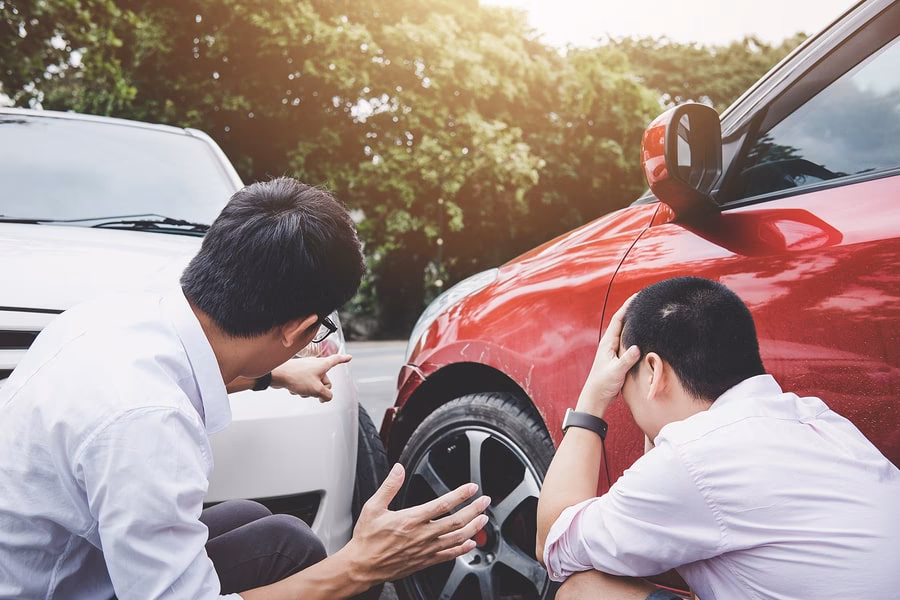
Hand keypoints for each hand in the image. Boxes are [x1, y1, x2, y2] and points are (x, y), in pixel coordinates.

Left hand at [270, 354, 351, 401]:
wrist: (277, 374)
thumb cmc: (296, 377)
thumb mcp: (317, 389)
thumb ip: (327, 395)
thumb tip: (327, 397)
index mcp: (322, 365)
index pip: (336, 360)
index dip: (343, 359)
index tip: (349, 357)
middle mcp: (315, 365)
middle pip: (325, 380)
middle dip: (320, 389)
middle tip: (314, 393)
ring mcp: (306, 369)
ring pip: (314, 384)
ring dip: (309, 391)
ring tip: (301, 390)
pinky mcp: (298, 374)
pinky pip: (305, 384)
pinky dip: (301, 389)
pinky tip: (294, 389)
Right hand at [342, 463, 490, 584]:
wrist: (362, 566)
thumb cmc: (366, 538)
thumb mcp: (373, 507)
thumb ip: (389, 486)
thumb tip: (398, 469)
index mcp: (410, 520)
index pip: (442, 504)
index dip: (460, 495)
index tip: (471, 488)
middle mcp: (421, 535)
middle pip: (455, 521)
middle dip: (473, 510)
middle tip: (485, 501)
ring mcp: (425, 550)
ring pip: (456, 539)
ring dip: (473, 528)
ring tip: (483, 519)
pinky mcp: (424, 562)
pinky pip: (448, 555)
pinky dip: (462, 549)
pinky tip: (470, 543)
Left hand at [575, 295, 640, 416]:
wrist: (597, 397)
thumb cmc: (603, 383)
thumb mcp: (616, 371)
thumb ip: (626, 360)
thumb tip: (636, 347)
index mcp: (608, 343)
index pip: (618, 319)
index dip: (627, 307)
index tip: (637, 296)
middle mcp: (610, 344)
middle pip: (622, 322)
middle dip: (632, 311)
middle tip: (645, 301)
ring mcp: (614, 351)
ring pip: (626, 332)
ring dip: (634, 323)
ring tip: (646, 314)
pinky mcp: (619, 358)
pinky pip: (629, 342)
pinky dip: (636, 336)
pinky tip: (644, 336)